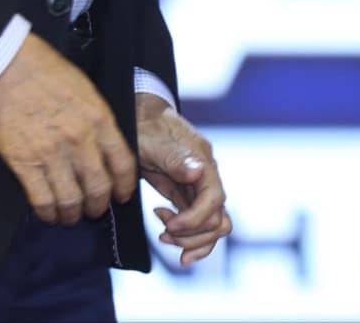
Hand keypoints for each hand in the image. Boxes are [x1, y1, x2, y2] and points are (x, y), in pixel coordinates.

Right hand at [0, 33, 136, 224]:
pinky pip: (41, 199)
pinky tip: (49, 215)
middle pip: (98, 187)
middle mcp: (80, 141)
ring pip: (71, 199)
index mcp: (100, 120)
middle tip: (96, 210)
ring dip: (74, 214)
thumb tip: (104, 146)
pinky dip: (48, 213)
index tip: (122, 194)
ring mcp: (51, 154)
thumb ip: (98, 120)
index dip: (125, 185)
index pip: (123, 163)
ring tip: (72, 217)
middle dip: (99, 205)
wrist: (7, 66)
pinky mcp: (23, 164)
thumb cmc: (47, 71)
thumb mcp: (87, 91)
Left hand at [136, 94, 230, 265]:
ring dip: (191, 241)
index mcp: (203, 163)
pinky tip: (169, 237)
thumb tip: (198, 172)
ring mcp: (200, 189)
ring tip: (164, 237)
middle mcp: (207, 178)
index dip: (194, 219)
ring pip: (214, 226)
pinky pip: (201, 224)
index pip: (214, 200)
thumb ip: (176, 158)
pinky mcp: (188, 197)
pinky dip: (190, 239)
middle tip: (163, 233)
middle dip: (191, 235)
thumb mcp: (154, 141)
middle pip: (218, 220)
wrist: (141, 118)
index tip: (167, 224)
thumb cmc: (146, 127)